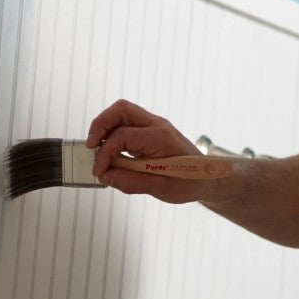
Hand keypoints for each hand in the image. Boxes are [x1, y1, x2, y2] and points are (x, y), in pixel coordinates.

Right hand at [85, 99, 208, 203]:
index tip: (99, 171)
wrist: (208, 178)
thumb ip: (132, 182)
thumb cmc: (189, 182)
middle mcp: (157, 125)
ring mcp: (154, 125)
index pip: (123, 136)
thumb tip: (105, 176)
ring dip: (105, 127)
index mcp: (161, 138)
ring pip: (123, 112)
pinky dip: (113, 133)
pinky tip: (109, 151)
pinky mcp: (150, 131)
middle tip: (90, 146)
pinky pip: (127, 123)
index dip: (105, 153)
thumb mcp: (162, 189)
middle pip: (121, 109)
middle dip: (100, 125)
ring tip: (96, 149)